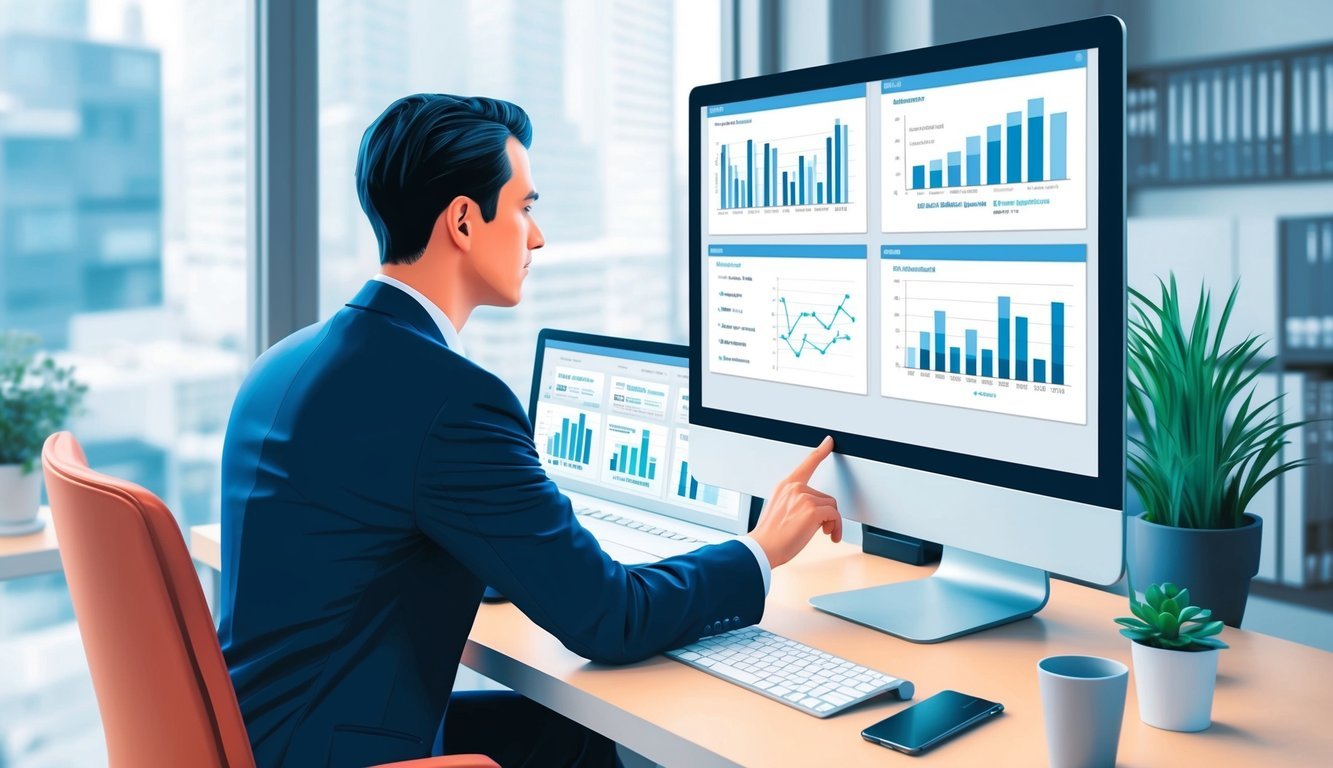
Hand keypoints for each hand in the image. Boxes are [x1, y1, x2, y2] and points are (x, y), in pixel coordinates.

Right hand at [749, 436, 840, 568]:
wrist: (763, 548)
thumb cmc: (771, 535)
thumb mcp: (780, 510)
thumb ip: (796, 503)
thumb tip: (818, 511)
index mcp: (785, 486)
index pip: (807, 464)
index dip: (820, 451)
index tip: (829, 441)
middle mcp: (794, 488)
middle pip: (825, 496)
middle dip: (827, 514)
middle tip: (823, 529)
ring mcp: (803, 497)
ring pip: (831, 506)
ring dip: (833, 522)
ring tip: (825, 534)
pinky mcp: (812, 509)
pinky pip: (835, 515)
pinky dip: (837, 527)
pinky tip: (830, 536)